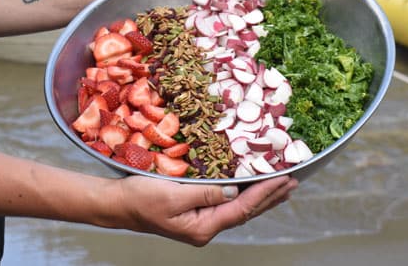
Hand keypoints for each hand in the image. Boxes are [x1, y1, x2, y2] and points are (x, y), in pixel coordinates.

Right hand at [112, 174, 297, 245]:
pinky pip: (225, 205)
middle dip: (270, 197)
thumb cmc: (139, 198)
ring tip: (280, 187)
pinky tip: (248, 190)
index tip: (283, 179)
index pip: (242, 209)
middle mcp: (204, 229)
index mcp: (202, 228)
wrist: (115, 205)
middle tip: (292, 182)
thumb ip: (207, 192)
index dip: (264, 193)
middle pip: (245, 213)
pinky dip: (242, 195)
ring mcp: (199, 223)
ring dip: (259, 198)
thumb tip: (234, 190)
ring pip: (237, 210)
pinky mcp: (193, 214)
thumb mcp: (174, 193)